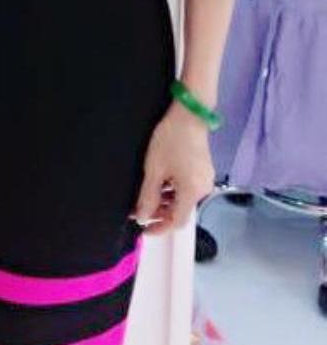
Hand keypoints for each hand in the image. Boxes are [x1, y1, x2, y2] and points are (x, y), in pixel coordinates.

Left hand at [132, 102, 216, 233]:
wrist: (189, 115)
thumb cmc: (169, 140)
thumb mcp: (154, 169)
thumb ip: (148, 196)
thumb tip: (142, 217)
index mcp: (192, 192)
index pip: (177, 222)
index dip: (159, 228)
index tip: (143, 230)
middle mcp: (203, 190)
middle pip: (181, 211)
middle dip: (160, 214)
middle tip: (139, 211)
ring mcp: (205, 180)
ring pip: (183, 200)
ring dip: (165, 202)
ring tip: (145, 197)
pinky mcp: (203, 170)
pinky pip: (187, 188)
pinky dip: (172, 191)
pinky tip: (159, 185)